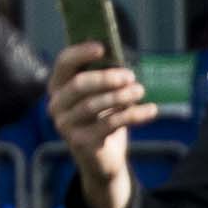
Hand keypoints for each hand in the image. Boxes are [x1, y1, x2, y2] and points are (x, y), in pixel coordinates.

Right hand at [48, 40, 155, 207]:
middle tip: (130, 76)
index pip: (63, 63)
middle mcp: (56, 105)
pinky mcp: (80, 142)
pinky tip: (151, 110)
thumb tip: (120, 56)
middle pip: (79, 84)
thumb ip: (105, 77)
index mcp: (58, 86)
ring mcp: (66, 125)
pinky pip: (110, 124)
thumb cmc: (102, 119)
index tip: (102, 48)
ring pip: (94, 105)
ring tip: (140, 90)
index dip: (81, 53)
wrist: (102, 160)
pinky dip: (133, 115)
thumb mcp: (102, 96)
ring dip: (121, 96)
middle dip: (106, 78)